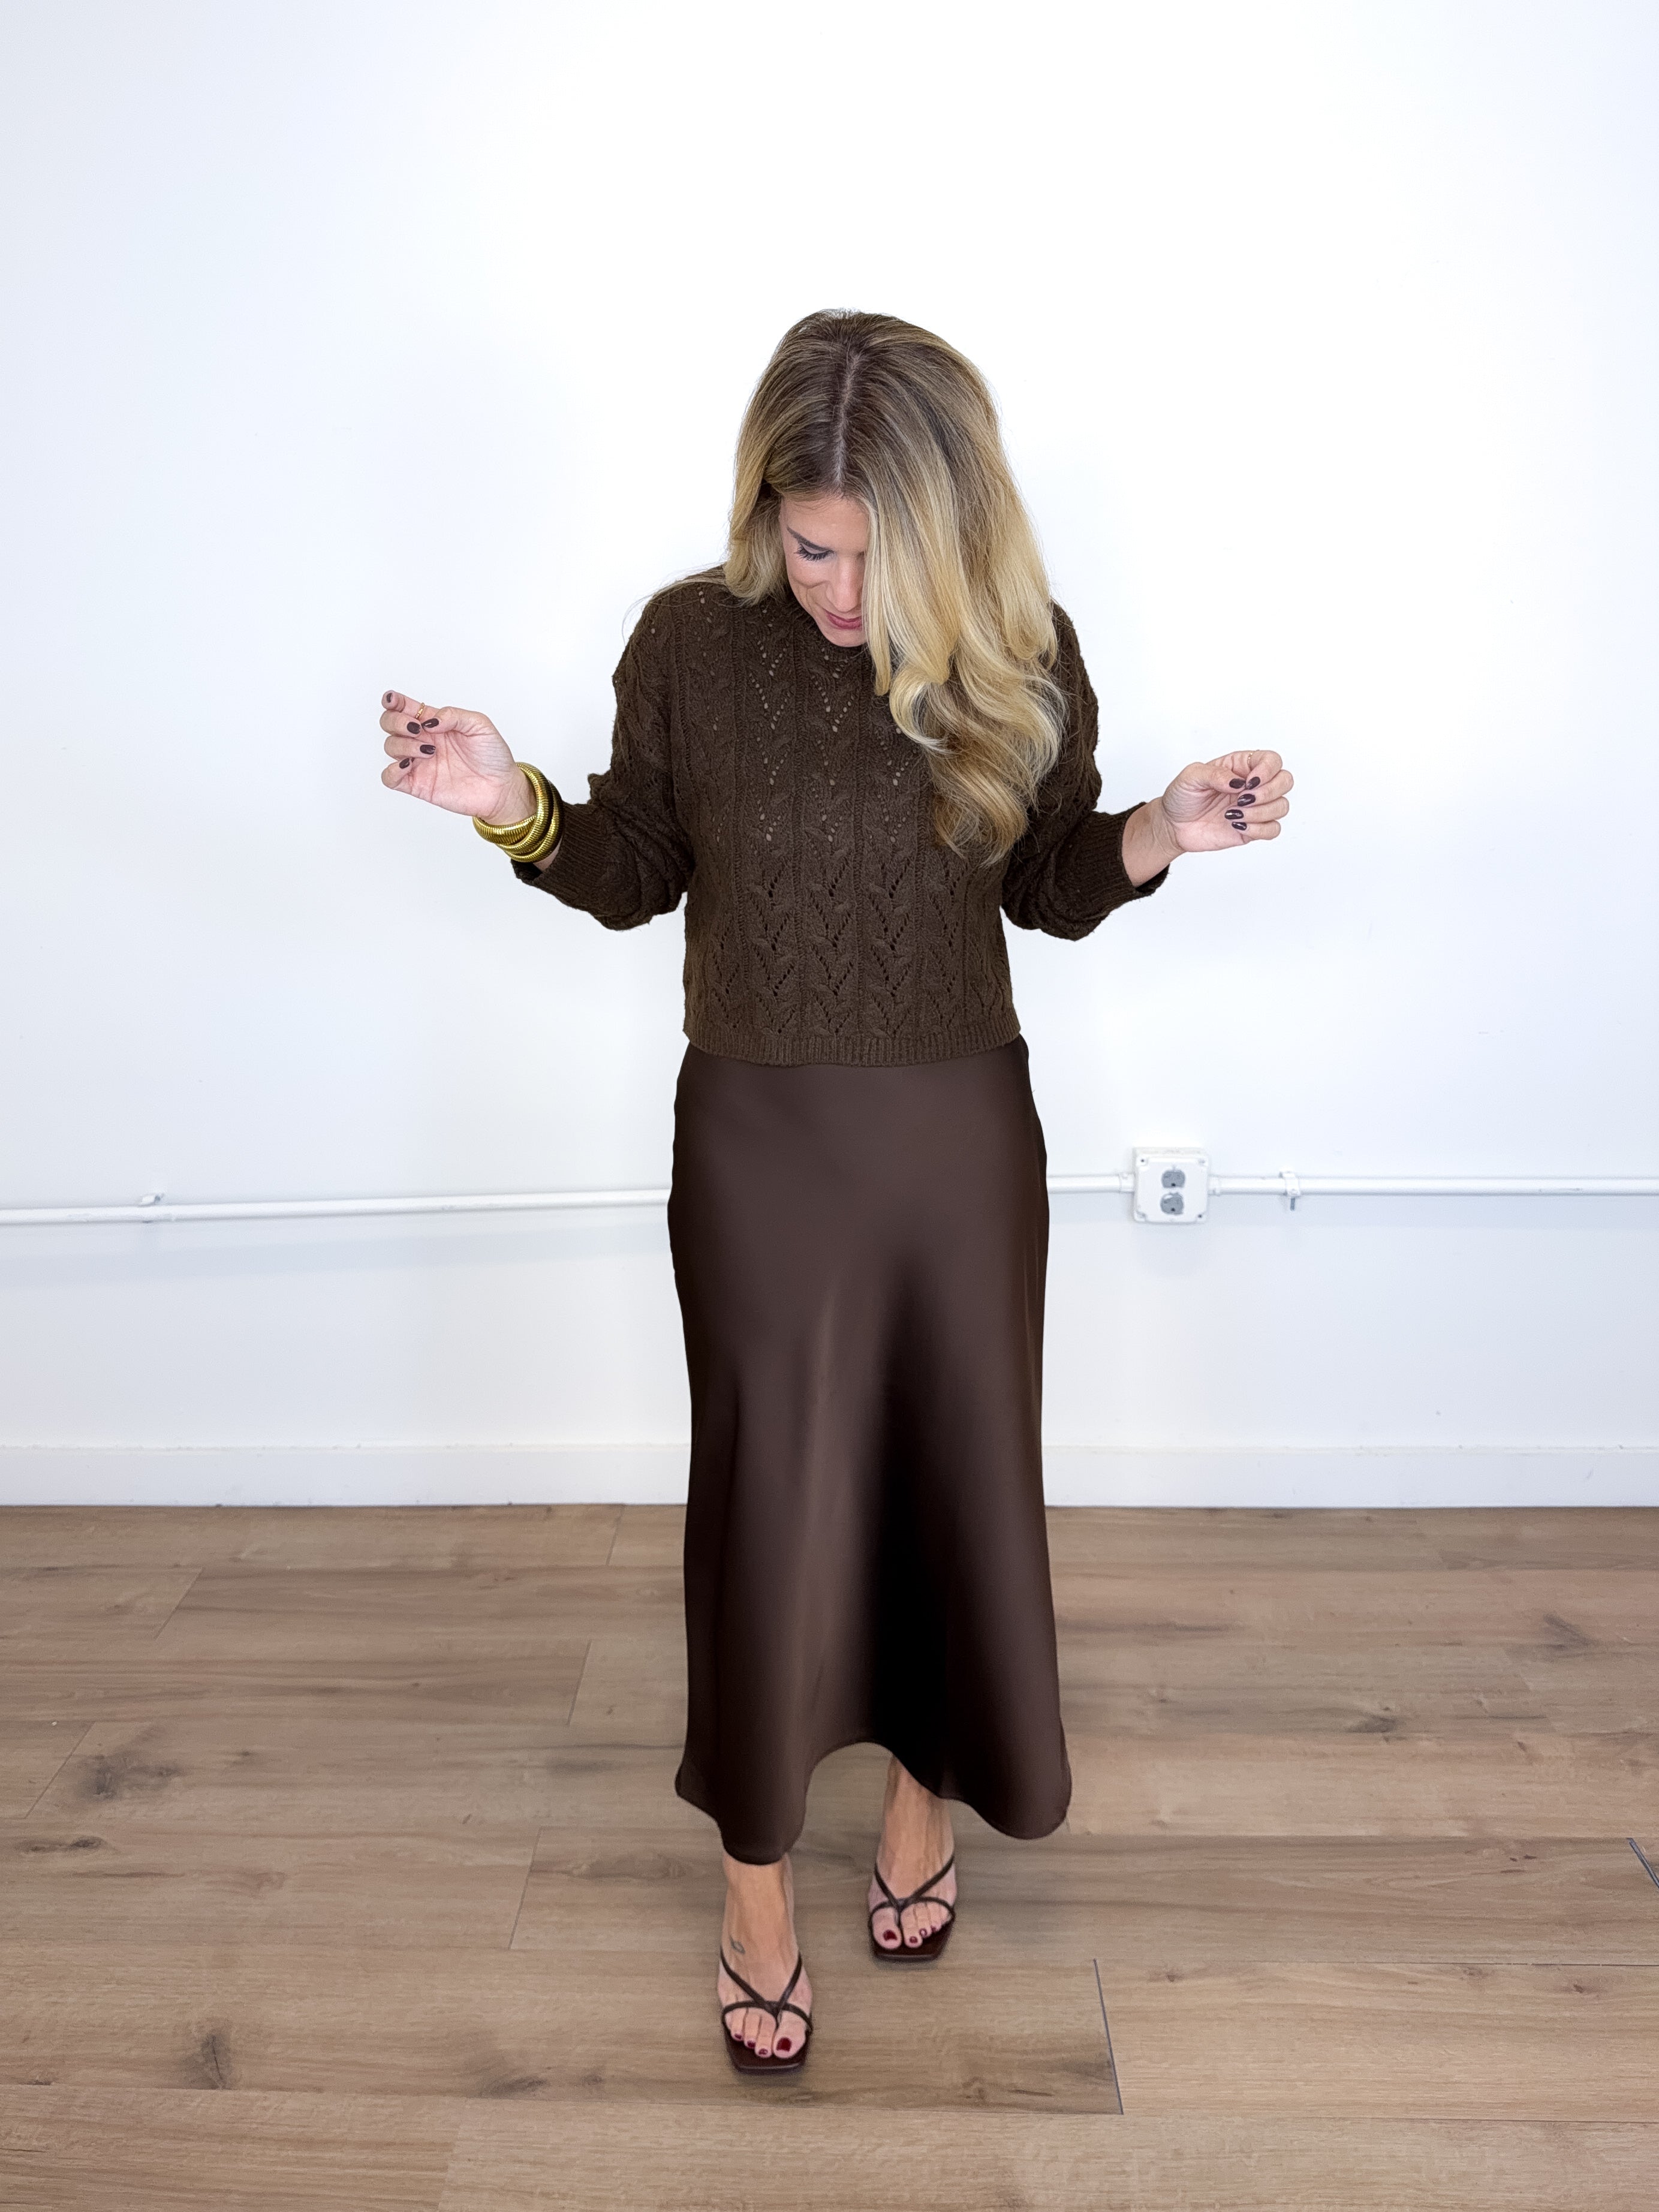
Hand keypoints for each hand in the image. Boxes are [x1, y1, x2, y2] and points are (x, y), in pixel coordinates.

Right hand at [378, 690, 531, 824]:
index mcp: (434, 722)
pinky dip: (392, 770)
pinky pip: (390, 778)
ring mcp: (419, 762)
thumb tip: (430, 720)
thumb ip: (453, 715)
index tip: (392, 701)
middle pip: (389, 723)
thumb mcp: (479, 725)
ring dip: (403, 744)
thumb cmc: (493, 755)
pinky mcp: (418, 784)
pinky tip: (409, 765)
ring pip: (390, 746)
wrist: (502, 787)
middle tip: (417, 729)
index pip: (404, 707)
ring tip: (429, 751)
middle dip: (396, 721)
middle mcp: (423, 740)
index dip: (392, 701)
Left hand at [1153, 749, 1293, 854]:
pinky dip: (1260, 829)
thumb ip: (1214, 774)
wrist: (1173, 825)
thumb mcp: (1191, 777)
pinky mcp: (1253, 828)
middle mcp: (1252, 785)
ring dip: (1260, 812)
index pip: (1272, 760)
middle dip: (1268, 792)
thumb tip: (1237, 782)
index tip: (1248, 782)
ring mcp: (1255, 807)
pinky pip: (1273, 829)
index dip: (1267, 770)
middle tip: (1242, 799)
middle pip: (1285, 781)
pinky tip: (1238, 826)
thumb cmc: (1182, 797)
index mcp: (1241, 766)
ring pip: (1282, 806)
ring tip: (1233, 814)